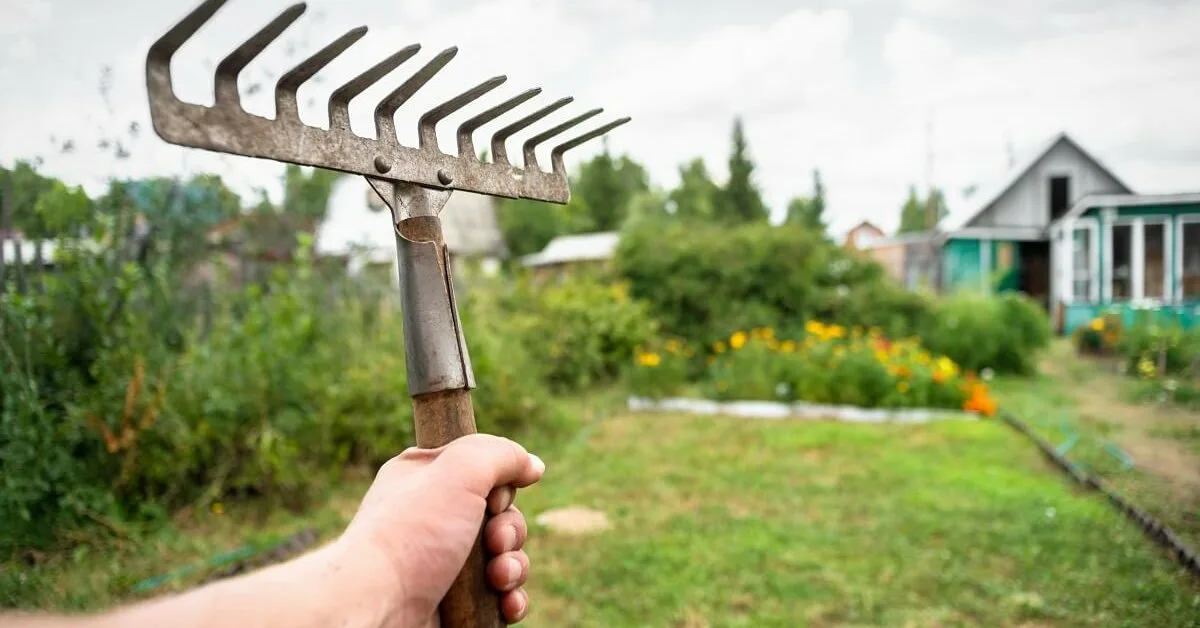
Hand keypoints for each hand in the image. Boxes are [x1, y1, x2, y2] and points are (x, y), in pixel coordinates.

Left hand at [340, 434, 545, 626]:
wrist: (379, 605)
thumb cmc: (411, 534)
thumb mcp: (460, 469)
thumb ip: (502, 454)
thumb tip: (532, 466)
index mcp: (426, 478)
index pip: (483, 470)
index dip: (500, 486)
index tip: (492, 499)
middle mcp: (434, 519)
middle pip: (501, 516)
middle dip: (511, 531)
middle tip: (494, 544)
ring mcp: (444, 563)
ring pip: (505, 558)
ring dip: (514, 568)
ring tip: (497, 580)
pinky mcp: (454, 602)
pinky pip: (498, 597)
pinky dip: (509, 600)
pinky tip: (505, 604)